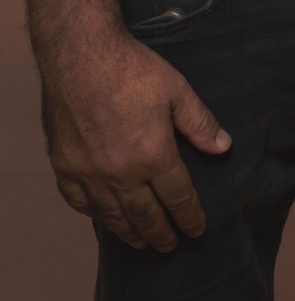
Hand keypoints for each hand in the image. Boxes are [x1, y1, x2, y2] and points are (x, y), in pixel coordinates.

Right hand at [40, 23, 231, 251]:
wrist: (80, 54)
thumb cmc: (131, 68)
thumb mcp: (177, 90)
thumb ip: (200, 123)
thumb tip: (223, 148)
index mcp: (153, 155)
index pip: (177, 197)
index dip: (190, 217)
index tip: (197, 231)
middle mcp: (121, 172)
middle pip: (145, 216)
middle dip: (162, 234)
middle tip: (171, 246)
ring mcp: (89, 173)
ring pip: (112, 216)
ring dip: (129, 233)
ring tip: (142, 243)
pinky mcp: (65, 165)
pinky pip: (79, 202)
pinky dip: (94, 214)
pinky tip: (103, 217)